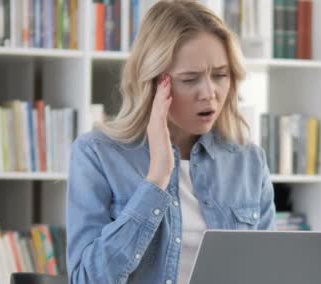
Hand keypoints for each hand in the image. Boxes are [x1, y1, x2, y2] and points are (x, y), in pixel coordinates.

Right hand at [146, 74, 173, 188]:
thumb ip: (164, 132)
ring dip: (162, 93)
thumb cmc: (164, 158)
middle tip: (165, 75)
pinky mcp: (158, 132)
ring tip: (166, 81)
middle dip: (161, 89)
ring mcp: (154, 128)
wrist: (160, 171)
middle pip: (156, 103)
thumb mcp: (165, 141)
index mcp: (155, 126)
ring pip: (158, 106)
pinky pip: (160, 116)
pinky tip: (168, 97)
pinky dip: (163, 105)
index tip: (165, 82)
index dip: (161, 94)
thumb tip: (167, 128)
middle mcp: (153, 125)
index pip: (157, 106)